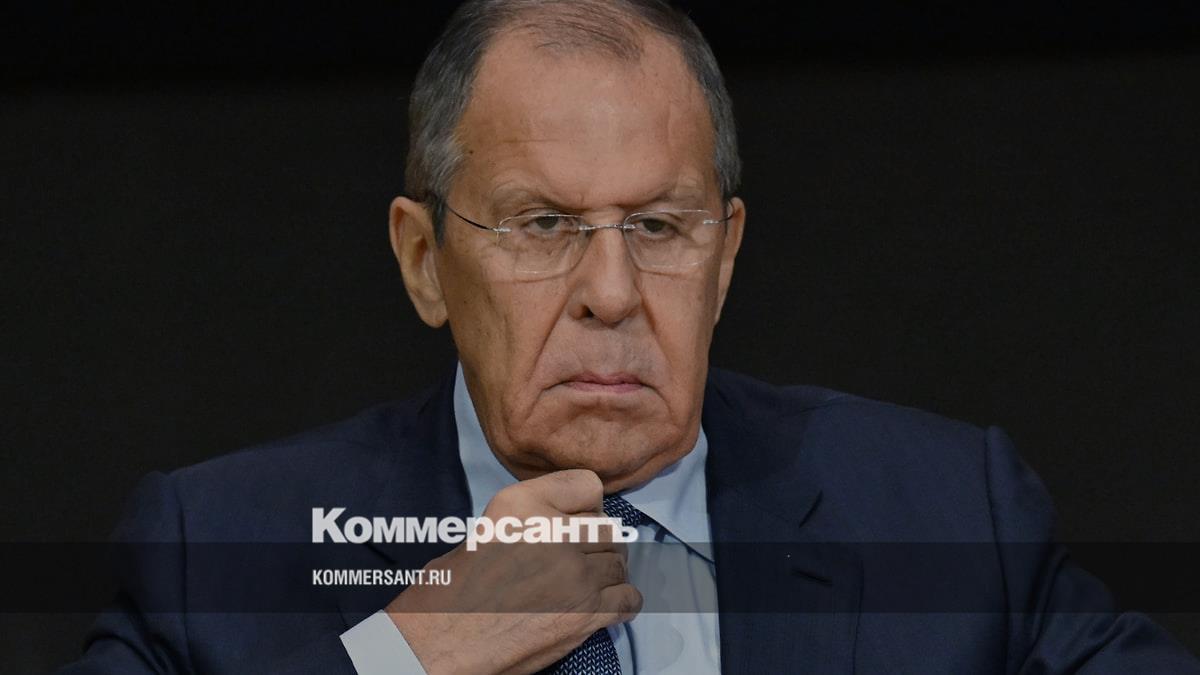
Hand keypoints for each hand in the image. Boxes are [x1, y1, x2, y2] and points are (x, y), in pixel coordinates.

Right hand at [385, 469, 642, 673]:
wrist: (442, 642)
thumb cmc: (451, 591)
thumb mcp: (487, 526)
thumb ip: (533, 515)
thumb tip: (571, 522)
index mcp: (523, 503)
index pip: (588, 485)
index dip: (586, 506)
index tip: (578, 521)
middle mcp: (553, 532)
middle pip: (607, 529)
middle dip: (598, 546)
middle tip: (579, 563)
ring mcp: (574, 573)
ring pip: (620, 563)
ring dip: (608, 575)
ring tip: (586, 587)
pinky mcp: (586, 612)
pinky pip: (628, 598)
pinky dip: (620, 603)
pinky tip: (601, 608)